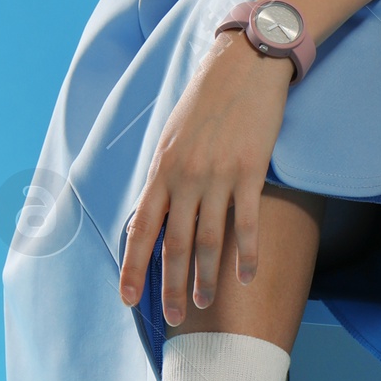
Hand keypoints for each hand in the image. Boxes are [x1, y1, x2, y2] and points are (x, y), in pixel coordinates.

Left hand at [120, 34, 293, 325]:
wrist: (245, 64)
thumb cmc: (207, 100)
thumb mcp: (173, 135)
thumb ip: (164, 176)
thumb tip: (152, 213)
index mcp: (161, 168)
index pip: (141, 228)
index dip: (133, 268)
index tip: (129, 300)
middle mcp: (185, 176)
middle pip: (173, 244)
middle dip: (169, 285)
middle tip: (172, 316)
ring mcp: (218, 176)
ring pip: (208, 241)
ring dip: (204, 278)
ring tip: (202, 304)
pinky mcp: (251, 171)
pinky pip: (246, 223)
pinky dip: (245, 255)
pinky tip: (245, 277)